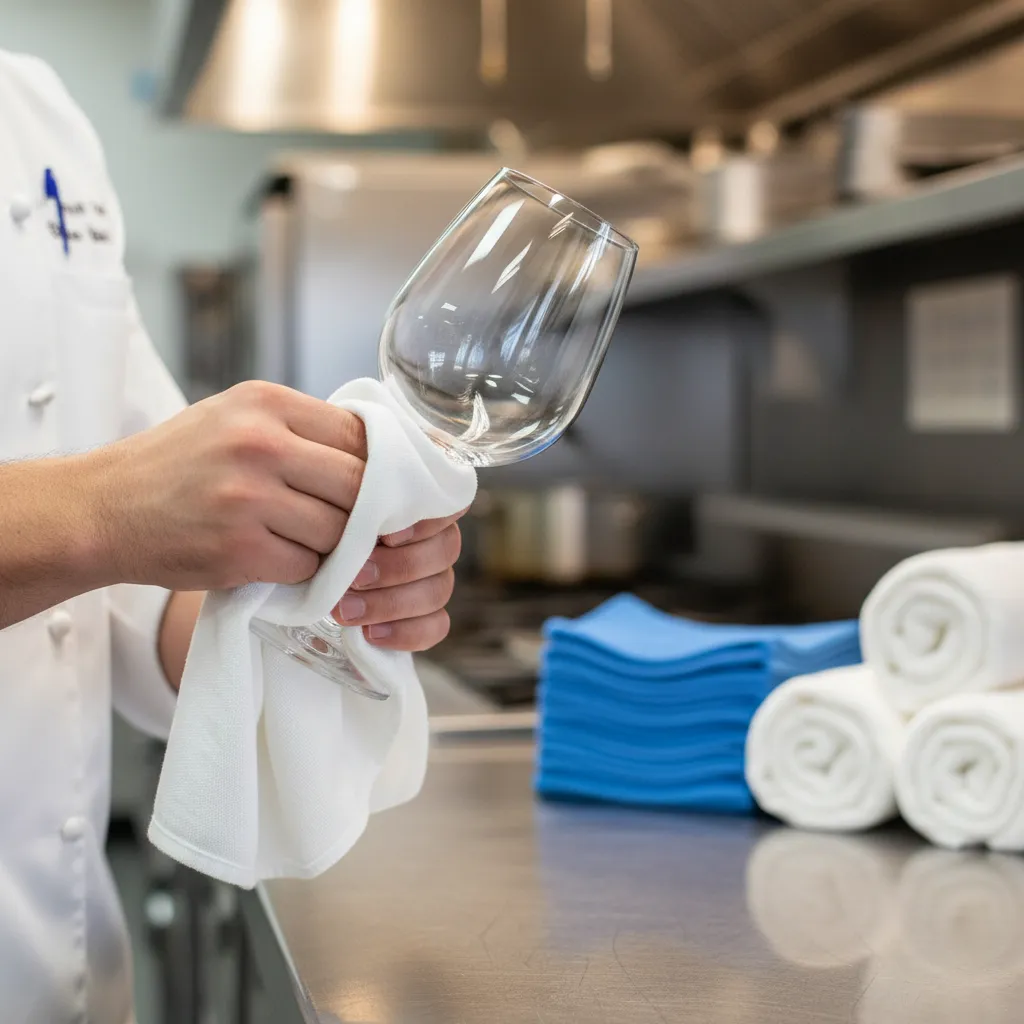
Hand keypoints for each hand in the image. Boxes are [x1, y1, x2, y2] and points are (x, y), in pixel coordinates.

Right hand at [84, 381, 366, 590]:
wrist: (101, 508)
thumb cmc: (178, 464)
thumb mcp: (236, 418)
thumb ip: (301, 431)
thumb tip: (379, 458)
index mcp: (266, 402)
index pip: (361, 435)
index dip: (378, 468)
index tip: (376, 489)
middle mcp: (259, 443)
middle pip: (359, 485)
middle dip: (364, 512)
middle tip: (355, 526)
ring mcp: (248, 497)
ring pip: (338, 531)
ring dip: (332, 546)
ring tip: (305, 541)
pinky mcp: (238, 549)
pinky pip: (306, 567)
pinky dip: (301, 571)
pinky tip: (276, 560)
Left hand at [331, 511, 465, 650]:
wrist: (310, 571)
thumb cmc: (325, 530)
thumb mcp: (335, 509)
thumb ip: (356, 505)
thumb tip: (361, 510)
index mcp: (420, 508)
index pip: (449, 505)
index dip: (426, 522)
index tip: (388, 537)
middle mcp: (436, 541)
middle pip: (445, 551)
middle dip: (398, 567)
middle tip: (356, 577)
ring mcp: (435, 580)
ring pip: (438, 591)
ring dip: (392, 603)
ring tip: (347, 610)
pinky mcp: (427, 618)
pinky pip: (436, 627)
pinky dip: (405, 632)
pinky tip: (370, 633)